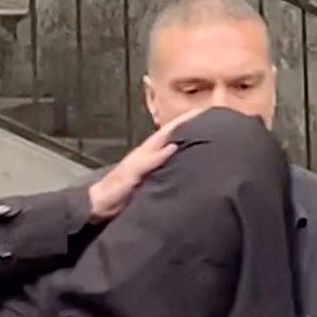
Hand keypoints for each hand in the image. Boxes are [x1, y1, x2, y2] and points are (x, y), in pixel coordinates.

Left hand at [86, 111, 200, 222]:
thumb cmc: (115, 188)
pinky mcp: (154, 182)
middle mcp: (152, 156)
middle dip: (192, 129)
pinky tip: (195, 167)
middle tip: (213, 124)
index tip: (204, 110)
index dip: (185, 119)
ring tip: (211, 143)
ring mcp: (154, 168)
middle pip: (175, 138)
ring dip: (190, 145)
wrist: (102, 206)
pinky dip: (184, 164)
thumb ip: (150, 159)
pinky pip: (173, 169)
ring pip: (175, 152)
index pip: (170, 130)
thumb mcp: (132, 172)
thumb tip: (173, 146)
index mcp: (147, 150)